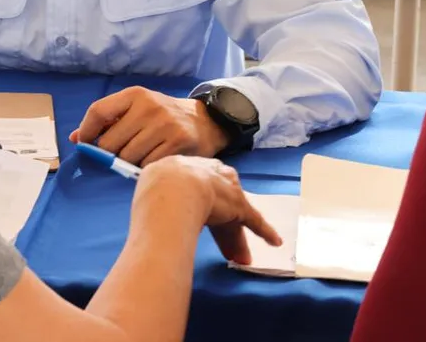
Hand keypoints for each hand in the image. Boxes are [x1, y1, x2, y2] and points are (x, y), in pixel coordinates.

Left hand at [69, 87, 230, 164]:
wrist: (205, 122)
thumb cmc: (161, 118)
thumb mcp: (136, 110)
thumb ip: (107, 121)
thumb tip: (75, 138)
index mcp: (135, 95)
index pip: (98, 111)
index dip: (86, 131)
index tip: (84, 143)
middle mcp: (149, 107)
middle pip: (110, 142)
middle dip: (110, 153)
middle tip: (121, 153)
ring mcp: (165, 125)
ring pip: (128, 157)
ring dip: (129, 163)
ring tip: (141, 156)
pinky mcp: (178, 143)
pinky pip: (147, 166)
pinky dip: (146, 169)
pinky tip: (154, 160)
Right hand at [137, 156, 281, 264]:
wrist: (173, 190)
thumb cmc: (155, 192)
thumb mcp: (151, 186)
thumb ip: (157, 194)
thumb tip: (152, 211)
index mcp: (184, 167)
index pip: (196, 187)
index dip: (198, 206)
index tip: (197, 219)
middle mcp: (208, 173)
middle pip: (217, 201)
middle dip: (220, 225)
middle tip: (222, 245)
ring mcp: (225, 190)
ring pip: (233, 215)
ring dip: (236, 237)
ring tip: (241, 258)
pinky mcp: (239, 206)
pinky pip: (254, 220)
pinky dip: (264, 231)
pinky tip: (274, 241)